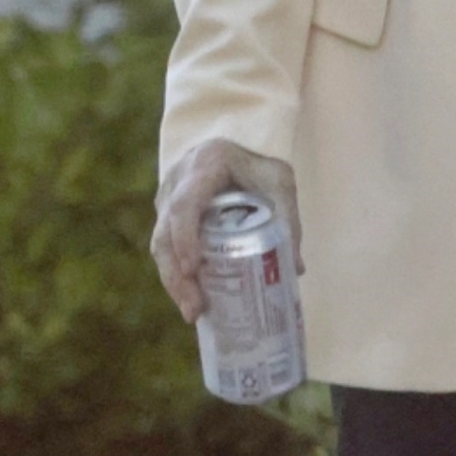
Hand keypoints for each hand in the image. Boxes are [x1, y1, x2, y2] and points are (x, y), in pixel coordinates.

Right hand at [150, 138, 302, 321]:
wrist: (242, 143)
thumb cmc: (262, 163)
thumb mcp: (280, 185)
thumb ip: (288, 221)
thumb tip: (295, 270)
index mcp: (205, 165)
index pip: (185, 204)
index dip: (185, 238)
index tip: (194, 269)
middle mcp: (178, 180)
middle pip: (165, 231)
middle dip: (176, 274)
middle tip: (194, 308)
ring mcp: (168, 196)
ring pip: (160, 242)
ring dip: (173, 281)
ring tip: (194, 312)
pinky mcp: (168, 213)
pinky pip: (166, 245)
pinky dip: (177, 273)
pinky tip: (192, 299)